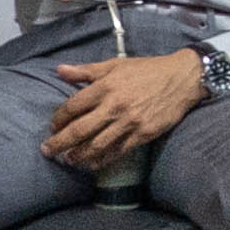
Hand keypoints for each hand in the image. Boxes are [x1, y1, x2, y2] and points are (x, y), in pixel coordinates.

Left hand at [43, 49, 210, 165]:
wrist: (181, 79)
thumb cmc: (147, 70)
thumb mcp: (115, 65)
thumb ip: (86, 71)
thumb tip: (59, 70)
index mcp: (105, 86)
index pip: (73, 106)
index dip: (59, 119)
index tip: (52, 126)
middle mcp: (114, 106)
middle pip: (80, 129)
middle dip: (60, 143)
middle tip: (48, 151)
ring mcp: (129, 122)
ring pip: (97, 145)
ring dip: (79, 155)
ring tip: (69, 160)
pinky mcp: (142, 134)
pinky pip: (118, 151)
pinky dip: (103, 160)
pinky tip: (93, 164)